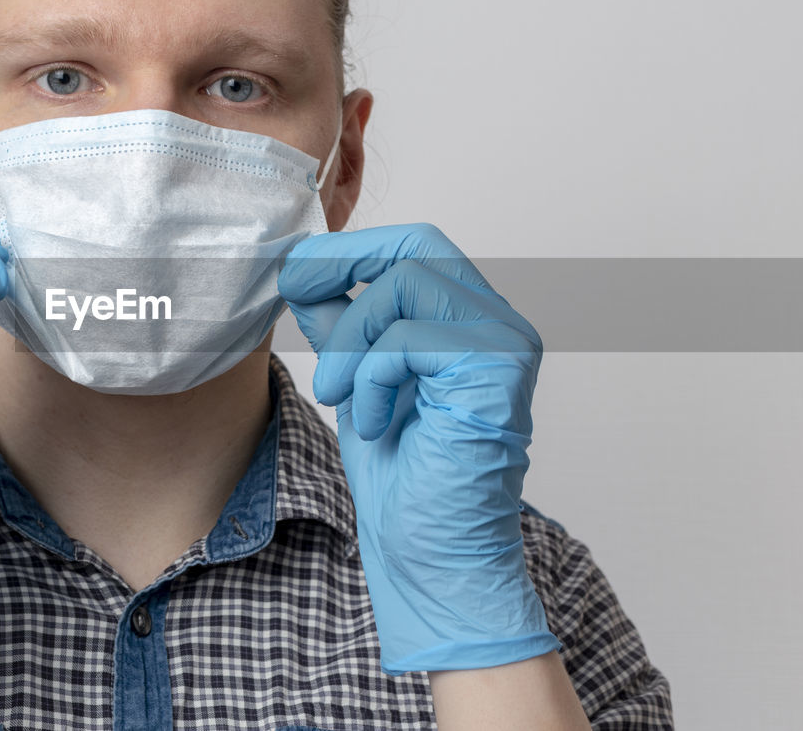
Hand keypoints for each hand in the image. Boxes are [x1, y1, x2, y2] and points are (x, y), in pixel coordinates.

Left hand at [278, 223, 560, 672]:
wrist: (431, 555)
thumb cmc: (403, 479)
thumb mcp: (355, 381)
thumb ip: (341, 325)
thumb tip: (303, 271)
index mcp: (467, 322)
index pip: (418, 246)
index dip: (353, 248)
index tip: (297, 272)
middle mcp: (497, 323)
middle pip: (419, 246)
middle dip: (345, 265)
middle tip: (296, 294)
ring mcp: (505, 344)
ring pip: (407, 284)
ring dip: (351, 340)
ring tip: (340, 395)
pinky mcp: (498, 371)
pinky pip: (409, 339)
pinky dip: (372, 377)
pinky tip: (375, 422)